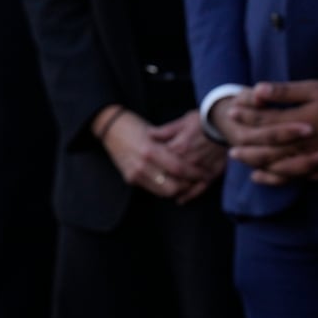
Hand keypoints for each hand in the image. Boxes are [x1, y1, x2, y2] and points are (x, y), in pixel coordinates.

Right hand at [97, 108, 217, 200]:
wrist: (111, 129)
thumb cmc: (138, 126)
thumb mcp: (157, 131)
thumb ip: (174, 144)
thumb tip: (195, 155)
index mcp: (151, 150)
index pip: (179, 168)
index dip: (195, 173)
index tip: (207, 173)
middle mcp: (142, 165)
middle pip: (172, 186)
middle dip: (189, 186)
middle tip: (201, 181)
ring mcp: (135, 174)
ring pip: (164, 191)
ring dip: (180, 190)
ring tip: (192, 183)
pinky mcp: (130, 179)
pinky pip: (154, 189)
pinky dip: (167, 188)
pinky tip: (177, 183)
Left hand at [150, 110, 225, 203]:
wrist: (227, 124)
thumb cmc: (204, 121)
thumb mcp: (183, 121)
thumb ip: (165, 130)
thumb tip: (148, 135)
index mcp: (179, 147)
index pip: (159, 162)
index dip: (152, 165)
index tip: (148, 165)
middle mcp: (188, 161)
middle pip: (169, 176)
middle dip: (160, 180)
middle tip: (154, 181)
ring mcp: (200, 169)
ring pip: (182, 185)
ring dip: (173, 189)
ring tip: (165, 191)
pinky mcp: (211, 174)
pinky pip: (199, 188)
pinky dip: (189, 195)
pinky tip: (181, 199)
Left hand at [226, 80, 317, 185]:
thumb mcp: (316, 89)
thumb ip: (285, 92)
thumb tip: (258, 90)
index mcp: (297, 121)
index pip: (263, 119)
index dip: (246, 114)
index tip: (233, 109)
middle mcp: (298, 143)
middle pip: (263, 145)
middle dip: (244, 140)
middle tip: (229, 139)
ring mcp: (306, 158)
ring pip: (272, 163)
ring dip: (253, 160)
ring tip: (239, 157)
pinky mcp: (316, 167)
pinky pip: (288, 177)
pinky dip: (272, 178)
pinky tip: (261, 177)